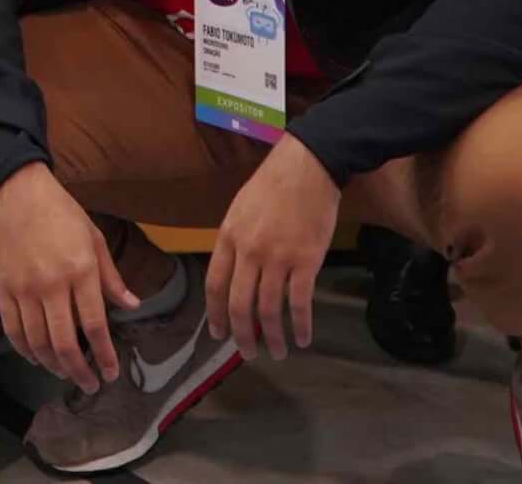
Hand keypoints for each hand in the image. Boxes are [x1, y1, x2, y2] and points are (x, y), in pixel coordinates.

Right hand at [0, 161, 136, 390]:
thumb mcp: (94, 237)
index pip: (95, 326)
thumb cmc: (61, 211)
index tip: (111, 374)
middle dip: (79, 371)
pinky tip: (35, 356)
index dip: (105, 356)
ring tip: (64, 372)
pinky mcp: (2, 286)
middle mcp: (52, 284)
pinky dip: (24, 350)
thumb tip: (132, 306)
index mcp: (80, 270)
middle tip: (89, 384)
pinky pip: (12, 329)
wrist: (16, 189)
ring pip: (37, 342)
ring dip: (53, 365)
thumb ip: (112, 276)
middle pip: (65, 343)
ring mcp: (24, 287)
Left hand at [206, 134, 340, 361]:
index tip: (217, 335)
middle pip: (239, 303)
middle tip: (248, 354)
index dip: (215, 313)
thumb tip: (231, 272)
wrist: (306, 168)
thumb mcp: (240, 209)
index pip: (215, 284)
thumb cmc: (272, 185)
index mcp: (228, 236)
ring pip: (270, 309)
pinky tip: (304, 339)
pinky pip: (300, 303)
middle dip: (242, 334)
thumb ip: (234, 241)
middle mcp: (249, 251)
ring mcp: (278, 258)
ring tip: (278, 352)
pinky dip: (302, 325)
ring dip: (273, 336)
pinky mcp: (306, 262)